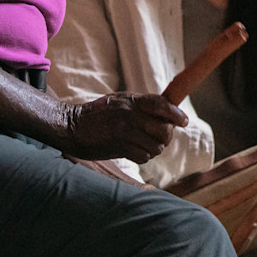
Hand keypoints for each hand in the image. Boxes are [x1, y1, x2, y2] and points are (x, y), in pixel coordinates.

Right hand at [58, 92, 186, 162]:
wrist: (72, 127)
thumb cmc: (99, 114)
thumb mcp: (120, 100)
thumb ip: (142, 104)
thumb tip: (170, 110)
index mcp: (132, 101)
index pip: (162, 104)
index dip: (176, 114)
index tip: (183, 122)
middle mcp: (130, 115)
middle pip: (164, 129)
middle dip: (166, 136)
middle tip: (160, 137)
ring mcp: (125, 131)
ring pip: (156, 145)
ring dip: (154, 148)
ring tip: (145, 144)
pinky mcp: (119, 147)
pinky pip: (144, 156)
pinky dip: (143, 156)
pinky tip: (135, 151)